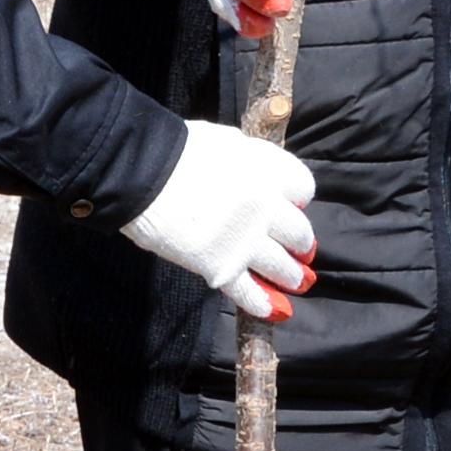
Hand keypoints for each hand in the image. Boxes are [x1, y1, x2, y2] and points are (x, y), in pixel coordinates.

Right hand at [122, 120, 321, 321]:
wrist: (147, 175)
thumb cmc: (180, 150)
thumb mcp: (227, 141)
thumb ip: (250, 160)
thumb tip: (258, 171)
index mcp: (269, 172)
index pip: (303, 188)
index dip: (298, 198)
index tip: (292, 204)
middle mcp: (267, 209)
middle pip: (298, 232)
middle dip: (301, 242)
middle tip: (301, 250)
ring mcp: (247, 242)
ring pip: (281, 266)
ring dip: (290, 275)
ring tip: (295, 281)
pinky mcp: (223, 267)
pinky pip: (248, 292)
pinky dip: (262, 303)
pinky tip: (273, 309)